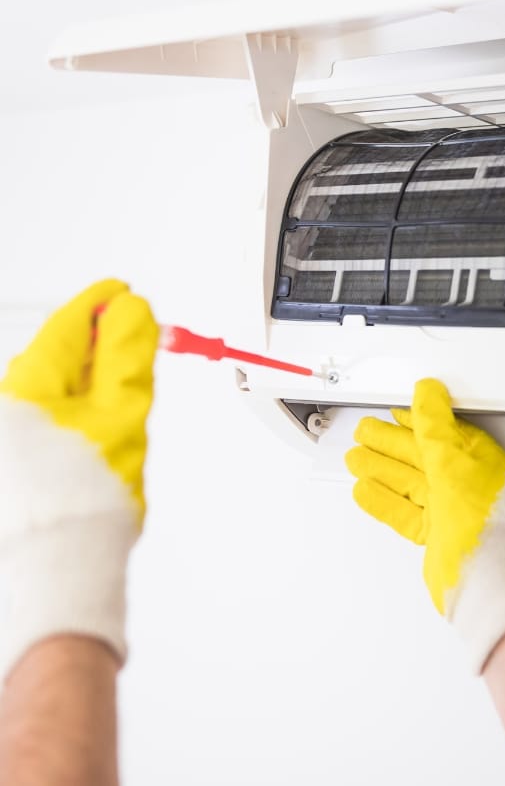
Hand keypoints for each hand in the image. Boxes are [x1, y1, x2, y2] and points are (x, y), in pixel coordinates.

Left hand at [0, 280, 157, 681]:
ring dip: (85, 391)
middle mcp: (6, 405)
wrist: (52, 568)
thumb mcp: (121, 414)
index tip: (122, 295)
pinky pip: (40, 426)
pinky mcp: (9, 465)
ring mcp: (6, 437)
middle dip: (95, 352)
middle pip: (57, 359)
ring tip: (117, 412)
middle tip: (134, 347)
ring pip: (50, 395)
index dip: (100, 306)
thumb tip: (131, 312)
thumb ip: (127, 356)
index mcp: (29, 384)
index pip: (68, 325)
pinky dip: (68, 422)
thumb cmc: (81, 500)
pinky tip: (88, 445)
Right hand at [347, 378, 504, 671]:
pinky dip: (382, 500)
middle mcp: (465, 483)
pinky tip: (365, 490)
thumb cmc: (484, 525)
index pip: (441, 432)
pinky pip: (403, 511)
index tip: (393, 411)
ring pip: (408, 482)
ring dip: (380, 468)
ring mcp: (449, 509)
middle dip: (389, 443)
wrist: (485, 580)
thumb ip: (435, 426)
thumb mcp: (453, 462)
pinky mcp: (435, 533)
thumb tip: (427, 393)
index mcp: (479, 461)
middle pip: (419, 456)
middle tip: (364, 431)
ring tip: (356, 457)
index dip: (415, 420)